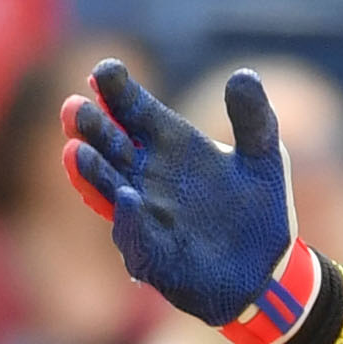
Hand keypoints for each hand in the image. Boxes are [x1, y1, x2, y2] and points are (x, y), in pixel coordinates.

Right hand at [65, 60, 302, 330]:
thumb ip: (254, 119)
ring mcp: (146, 216)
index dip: (118, 91)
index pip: (136, 110)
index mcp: (171, 145)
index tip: (105, 71)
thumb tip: (243, 75)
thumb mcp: (264, 159)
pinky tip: (125, 198)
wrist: (267, 272)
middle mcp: (148, 176)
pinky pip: (136, 237)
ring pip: (109, 189)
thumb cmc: (258, 211)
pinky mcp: (154, 256)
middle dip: (92, 128)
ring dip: (92, 172)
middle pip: (112, 145)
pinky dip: (129, 219)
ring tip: (77, 152)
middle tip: (75, 108)